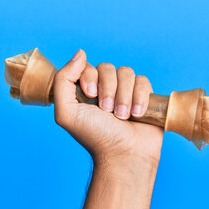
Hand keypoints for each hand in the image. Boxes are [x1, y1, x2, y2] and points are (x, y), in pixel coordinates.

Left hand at [53, 49, 163, 168]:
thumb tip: (81, 53)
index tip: (90, 96)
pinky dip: (140, 97)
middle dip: (108, 89)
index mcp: (86, 91)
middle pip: (108, 67)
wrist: (124, 155)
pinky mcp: (144, 97)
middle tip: (107, 112)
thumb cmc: (95, 137)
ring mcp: (126, 92)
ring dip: (124, 96)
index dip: (90, 77)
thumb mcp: (66, 112)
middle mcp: (105, 89)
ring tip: (123, 116)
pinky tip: (138, 115)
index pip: (88, 66)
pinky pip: (143, 82)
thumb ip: (63, 80)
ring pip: (127, 73)